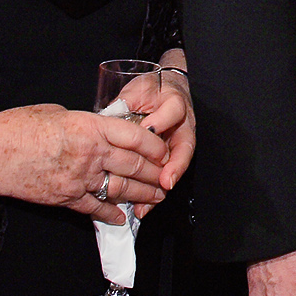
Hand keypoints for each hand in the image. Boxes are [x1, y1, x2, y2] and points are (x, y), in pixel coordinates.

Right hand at [0, 103, 169, 224]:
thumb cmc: (17, 127)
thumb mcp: (57, 113)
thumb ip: (84, 123)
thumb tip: (99, 130)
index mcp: (91, 126)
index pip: (137, 136)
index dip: (156, 146)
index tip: (165, 151)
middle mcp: (91, 153)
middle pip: (135, 165)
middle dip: (155, 175)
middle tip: (166, 180)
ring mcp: (79, 178)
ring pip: (121, 190)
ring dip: (142, 196)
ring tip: (155, 199)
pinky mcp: (65, 198)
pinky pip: (96, 208)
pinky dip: (111, 214)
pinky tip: (122, 217)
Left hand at [130, 57, 195, 217]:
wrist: (165, 89)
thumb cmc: (151, 89)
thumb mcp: (138, 89)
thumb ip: (126, 103)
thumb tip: (111, 118)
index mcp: (175, 105)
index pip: (172, 112)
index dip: (161, 122)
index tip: (149, 130)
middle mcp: (183, 126)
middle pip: (183, 148)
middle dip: (172, 168)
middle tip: (163, 183)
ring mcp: (178, 144)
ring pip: (175, 167)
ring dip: (162, 187)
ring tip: (147, 204)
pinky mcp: (170, 156)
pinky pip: (165, 176)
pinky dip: (152, 192)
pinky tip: (141, 207)